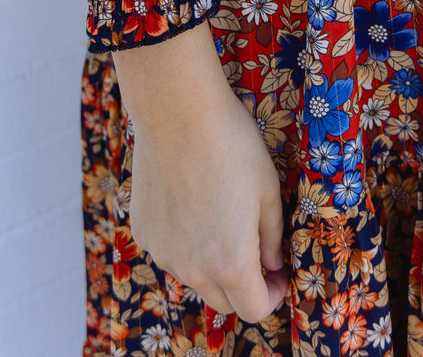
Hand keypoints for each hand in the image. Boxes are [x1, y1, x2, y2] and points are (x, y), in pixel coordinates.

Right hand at [113, 21, 287, 321]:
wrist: (179, 113)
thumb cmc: (233, 146)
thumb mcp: (268, 190)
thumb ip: (272, 237)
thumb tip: (272, 263)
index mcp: (231, 263)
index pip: (254, 310)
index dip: (273, 295)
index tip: (278, 274)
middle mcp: (193, 269)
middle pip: (222, 302)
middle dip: (243, 286)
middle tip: (256, 252)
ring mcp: (164, 253)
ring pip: (194, 277)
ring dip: (212, 265)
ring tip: (222, 217)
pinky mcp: (144, 233)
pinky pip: (170, 251)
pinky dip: (185, 242)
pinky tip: (192, 202)